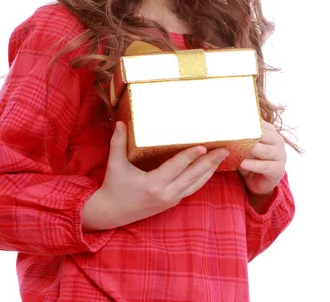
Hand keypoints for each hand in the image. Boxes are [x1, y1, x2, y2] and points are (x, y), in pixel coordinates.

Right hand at [82, 121, 228, 230]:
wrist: (112, 213)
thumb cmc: (114, 187)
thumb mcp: (115, 165)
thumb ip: (117, 143)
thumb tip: (121, 122)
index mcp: (152, 184)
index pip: (176, 168)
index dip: (190, 157)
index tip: (203, 146)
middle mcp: (165, 194)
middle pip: (192, 176)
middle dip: (210, 162)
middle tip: (224, 149)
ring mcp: (170, 200)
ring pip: (195, 184)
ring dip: (209, 170)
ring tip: (221, 157)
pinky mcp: (171, 203)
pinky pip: (191, 189)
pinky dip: (202, 178)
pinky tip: (209, 169)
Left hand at [238, 120, 286, 196]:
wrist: (260, 181)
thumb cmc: (251, 158)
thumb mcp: (245, 146)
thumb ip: (239, 137)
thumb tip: (222, 128)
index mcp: (270, 131)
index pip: (259, 123)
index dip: (246, 122)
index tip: (231, 121)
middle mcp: (277, 141)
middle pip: (264, 135)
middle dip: (250, 134)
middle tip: (235, 134)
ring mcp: (280, 156)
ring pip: (266, 151)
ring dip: (252, 149)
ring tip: (240, 148)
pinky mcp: (278, 170)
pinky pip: (265, 166)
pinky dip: (253, 165)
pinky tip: (242, 163)